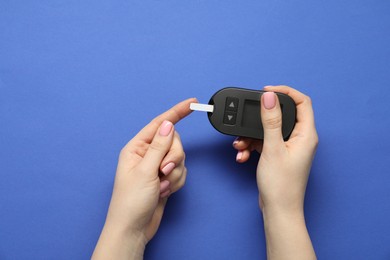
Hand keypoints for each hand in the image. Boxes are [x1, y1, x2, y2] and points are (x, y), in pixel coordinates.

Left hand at [92, 98, 196, 259]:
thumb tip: (168, 124)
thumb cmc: (130, 202)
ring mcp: (157, 167)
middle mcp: (147, 154)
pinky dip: (176, 183)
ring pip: (180, 158)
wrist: (134, 229)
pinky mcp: (165, 178)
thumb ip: (159, 147)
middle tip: (163, 171)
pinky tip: (164, 192)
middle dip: (173, 158)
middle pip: (174, 142)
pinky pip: (181, 172)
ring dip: (174, 174)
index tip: (192, 102)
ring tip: (161, 187)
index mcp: (136, 148)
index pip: (159, 124)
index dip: (177, 112)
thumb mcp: (145, 172)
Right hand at [233, 86, 317, 258]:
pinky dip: (252, 146)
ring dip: (252, 135)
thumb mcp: (273, 149)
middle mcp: (300, 139)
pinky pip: (265, 142)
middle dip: (261, 118)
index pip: (302, 102)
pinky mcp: (279, 155)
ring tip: (240, 145)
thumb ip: (271, 121)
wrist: (278, 211)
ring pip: (270, 130)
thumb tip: (269, 97)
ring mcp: (289, 147)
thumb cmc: (281, 185)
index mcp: (306, 134)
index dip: (285, 92)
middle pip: (282, 115)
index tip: (266, 91)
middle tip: (249, 116)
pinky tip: (243, 155)